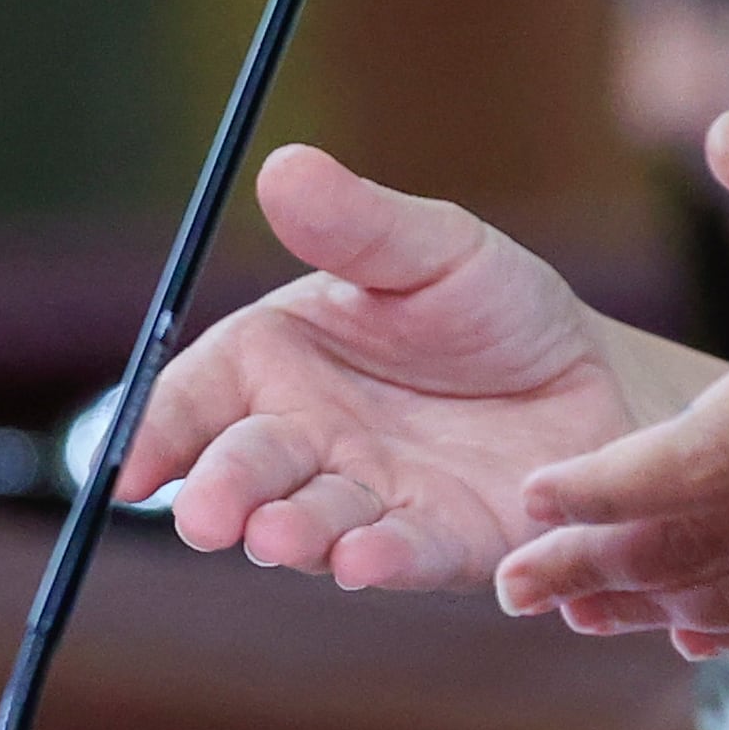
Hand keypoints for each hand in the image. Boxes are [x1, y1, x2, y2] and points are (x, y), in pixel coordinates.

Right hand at [116, 144, 722, 590]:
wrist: (601, 380)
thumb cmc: (496, 306)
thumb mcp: (434, 248)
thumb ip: (358, 224)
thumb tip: (283, 167)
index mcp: (278, 360)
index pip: (193, 399)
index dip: (154, 434)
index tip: (127, 470)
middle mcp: (308, 437)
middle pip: (241, 470)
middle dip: (221, 494)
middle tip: (209, 517)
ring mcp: (367, 499)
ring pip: (310, 522)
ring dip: (289, 534)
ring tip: (280, 537)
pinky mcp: (438, 545)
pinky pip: (399, 555)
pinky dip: (378, 561)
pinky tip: (364, 560)